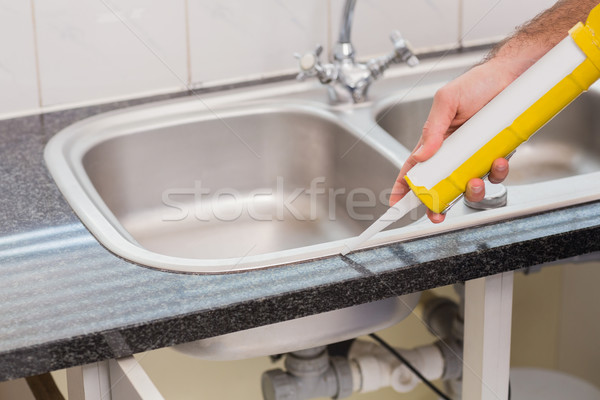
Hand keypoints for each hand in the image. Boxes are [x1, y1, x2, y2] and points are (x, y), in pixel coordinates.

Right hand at [390, 59, 516, 222]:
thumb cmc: (477, 84)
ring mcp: (475, 155)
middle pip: (440, 185)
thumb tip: (421, 155)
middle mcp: (454, 152)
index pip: (414, 168)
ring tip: (475, 180)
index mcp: (435, 141)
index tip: (396, 203)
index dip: (403, 186)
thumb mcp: (447, 101)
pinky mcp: (495, 154)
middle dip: (437, 204)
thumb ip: (432, 129)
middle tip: (437, 212)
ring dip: (471, 191)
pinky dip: (496, 172)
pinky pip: (494, 173)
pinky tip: (498, 160)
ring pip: (468, 185)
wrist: (512, 76)